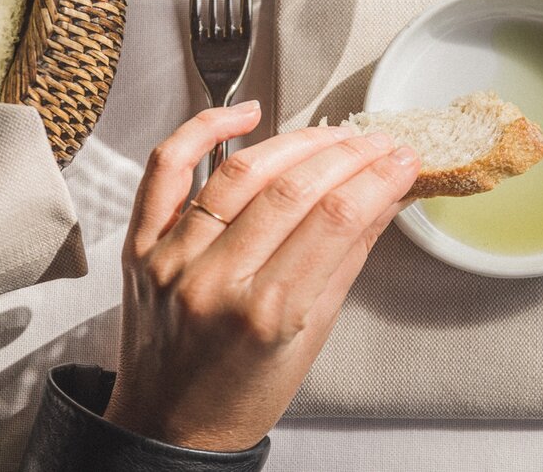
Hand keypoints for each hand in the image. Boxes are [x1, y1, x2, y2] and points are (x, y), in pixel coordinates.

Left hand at [103, 101, 418, 451]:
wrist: (168, 427)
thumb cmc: (243, 393)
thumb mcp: (313, 334)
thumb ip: (347, 256)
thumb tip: (387, 195)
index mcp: (266, 314)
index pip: (336, 219)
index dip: (378, 178)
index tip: (402, 159)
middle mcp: (214, 281)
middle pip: (293, 189)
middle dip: (347, 155)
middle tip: (377, 143)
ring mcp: (171, 258)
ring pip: (239, 171)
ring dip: (294, 141)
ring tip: (331, 134)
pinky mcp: (140, 244)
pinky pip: (165, 169)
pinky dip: (202, 130)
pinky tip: (243, 114)